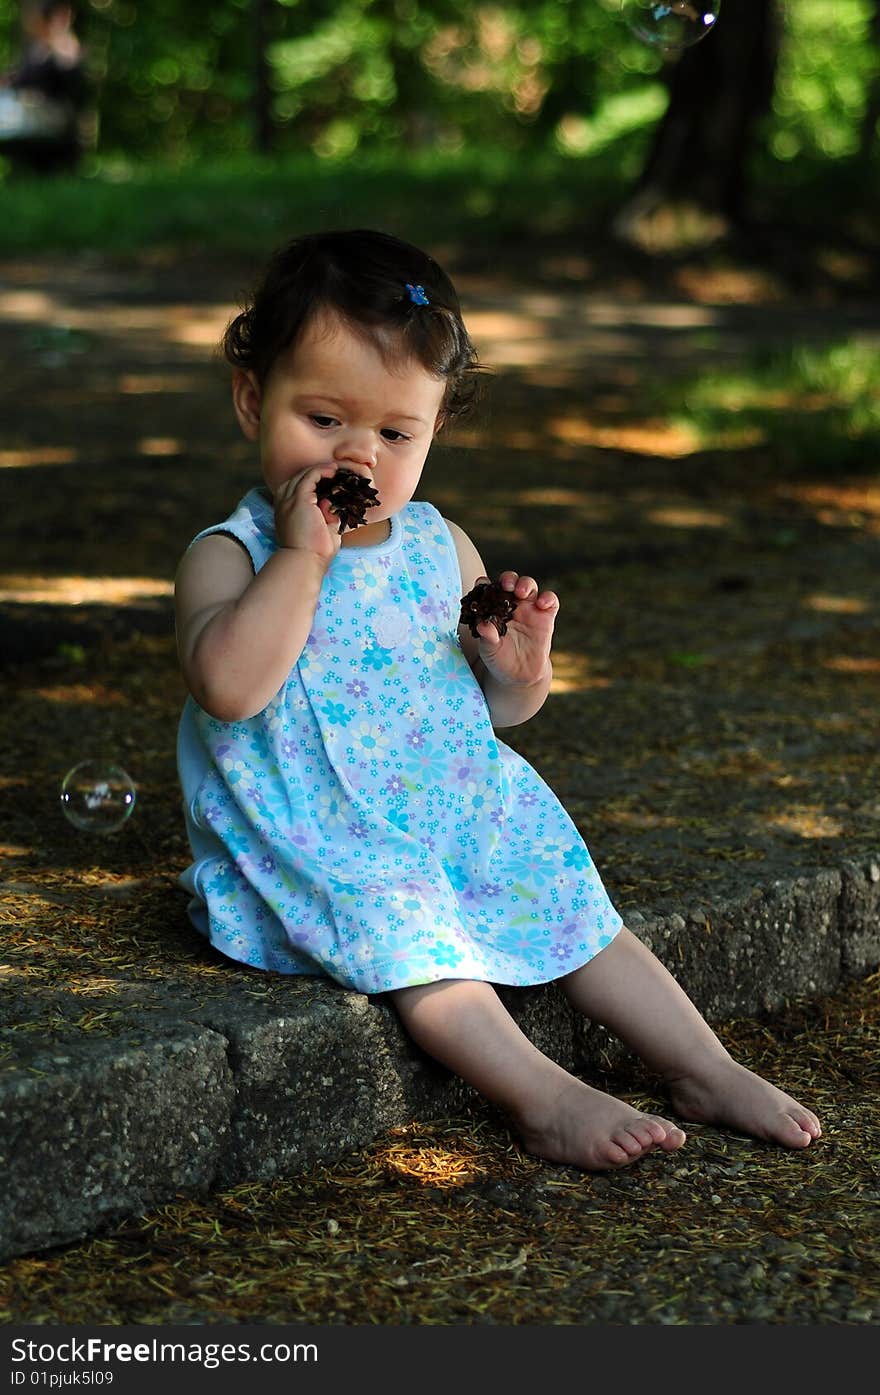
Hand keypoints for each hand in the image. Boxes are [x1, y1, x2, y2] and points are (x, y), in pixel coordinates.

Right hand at [273, 465, 372, 562]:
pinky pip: (311, 476)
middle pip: (298, 478)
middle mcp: (283, 502)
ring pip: (304, 474)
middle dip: (316, 473)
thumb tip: (330, 504)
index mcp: (285, 510)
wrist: (305, 561)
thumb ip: (325, 516)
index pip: (296, 488)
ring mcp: (289, 499)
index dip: (312, 481)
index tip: (329, 481)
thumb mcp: (320, 529)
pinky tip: (333, 471)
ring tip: (336, 469)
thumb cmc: (314, 552)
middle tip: (335, 471)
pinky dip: (322, 471)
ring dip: (320, 469)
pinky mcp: (298, 499)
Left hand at [472, 571, 558, 687]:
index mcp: (493, 607)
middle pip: (511, 581)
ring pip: (529, 586)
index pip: (488, 589)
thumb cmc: (499, 658)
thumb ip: (487, 637)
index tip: (481, 583)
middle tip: (506, 585)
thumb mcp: (489, 650)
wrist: (519, 675)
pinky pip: (550, 600)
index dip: (485, 583)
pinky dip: (548, 597)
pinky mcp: (546, 616)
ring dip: (525, 584)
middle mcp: (511, 603)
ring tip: (522, 593)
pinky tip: (542, 603)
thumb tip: (482, 625)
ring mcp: (529, 608)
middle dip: (508, 579)